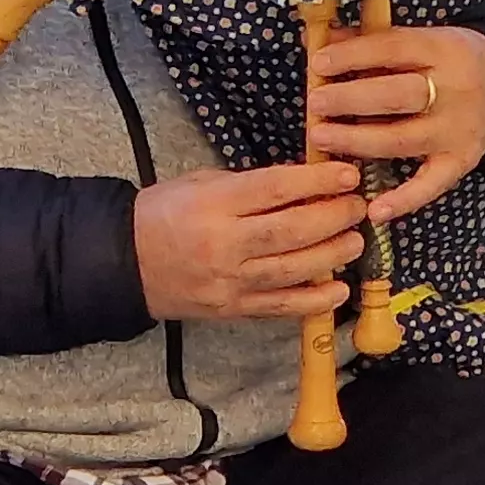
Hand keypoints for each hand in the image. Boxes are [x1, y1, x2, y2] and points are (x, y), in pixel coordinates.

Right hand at [134, 161, 365, 322]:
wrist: (126, 262)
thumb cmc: (165, 213)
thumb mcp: (201, 183)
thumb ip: (250, 186)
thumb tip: (303, 187)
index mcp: (214, 204)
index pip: (276, 189)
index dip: (317, 182)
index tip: (346, 175)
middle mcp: (224, 244)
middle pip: (292, 231)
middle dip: (334, 218)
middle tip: (358, 207)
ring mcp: (230, 281)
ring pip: (293, 270)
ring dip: (332, 255)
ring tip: (354, 241)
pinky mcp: (233, 308)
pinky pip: (281, 306)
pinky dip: (314, 301)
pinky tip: (338, 289)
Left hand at [308, 23, 484, 221]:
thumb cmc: (451, 60)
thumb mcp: (424, 39)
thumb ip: (375, 41)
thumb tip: (324, 42)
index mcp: (443, 50)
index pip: (393, 49)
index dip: (353, 56)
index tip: (319, 64)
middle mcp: (454, 91)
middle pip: (397, 96)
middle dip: (350, 99)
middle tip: (316, 103)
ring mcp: (457, 131)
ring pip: (403, 140)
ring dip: (357, 141)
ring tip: (321, 138)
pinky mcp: (461, 162)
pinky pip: (431, 185)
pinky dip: (403, 200)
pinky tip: (373, 210)